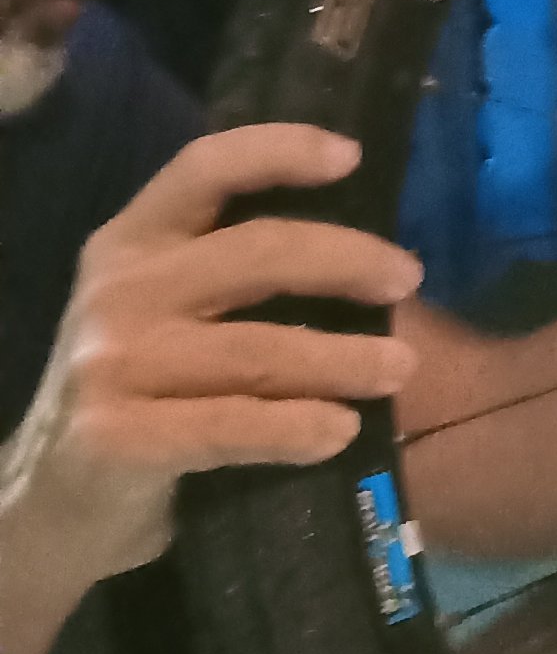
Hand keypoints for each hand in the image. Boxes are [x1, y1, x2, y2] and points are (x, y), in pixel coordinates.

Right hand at [4, 126, 422, 583]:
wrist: (52, 504)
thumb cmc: (138, 391)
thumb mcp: (162, 309)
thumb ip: (229, 270)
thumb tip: (365, 249)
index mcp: (131, 240)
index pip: (206, 168)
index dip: (280, 150)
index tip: (351, 155)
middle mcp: (118, 290)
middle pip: (257, 252)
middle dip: (347, 260)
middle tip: (407, 279)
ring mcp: (113, 365)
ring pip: (259, 349)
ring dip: (345, 359)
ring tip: (400, 370)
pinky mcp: (117, 438)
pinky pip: (233, 425)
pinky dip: (298, 427)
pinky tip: (340, 431)